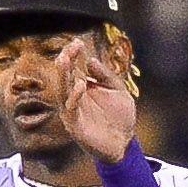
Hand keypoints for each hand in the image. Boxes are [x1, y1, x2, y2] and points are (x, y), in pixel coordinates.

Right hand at [58, 35, 136, 163]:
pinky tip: (80, 85)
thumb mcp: (118, 91)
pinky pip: (70, 110)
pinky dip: (73, 97)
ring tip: (64, 59)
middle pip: (64, 77)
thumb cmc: (121, 117)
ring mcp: (73, 112)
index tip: (78, 42)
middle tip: (68, 48)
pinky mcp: (75, 126)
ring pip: (62, 91)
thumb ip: (106, 76)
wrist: (125, 143)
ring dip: (62, 75)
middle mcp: (75, 98)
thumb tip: (91, 60)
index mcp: (83, 88)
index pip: (74, 68)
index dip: (74, 55)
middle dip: (65, 61)